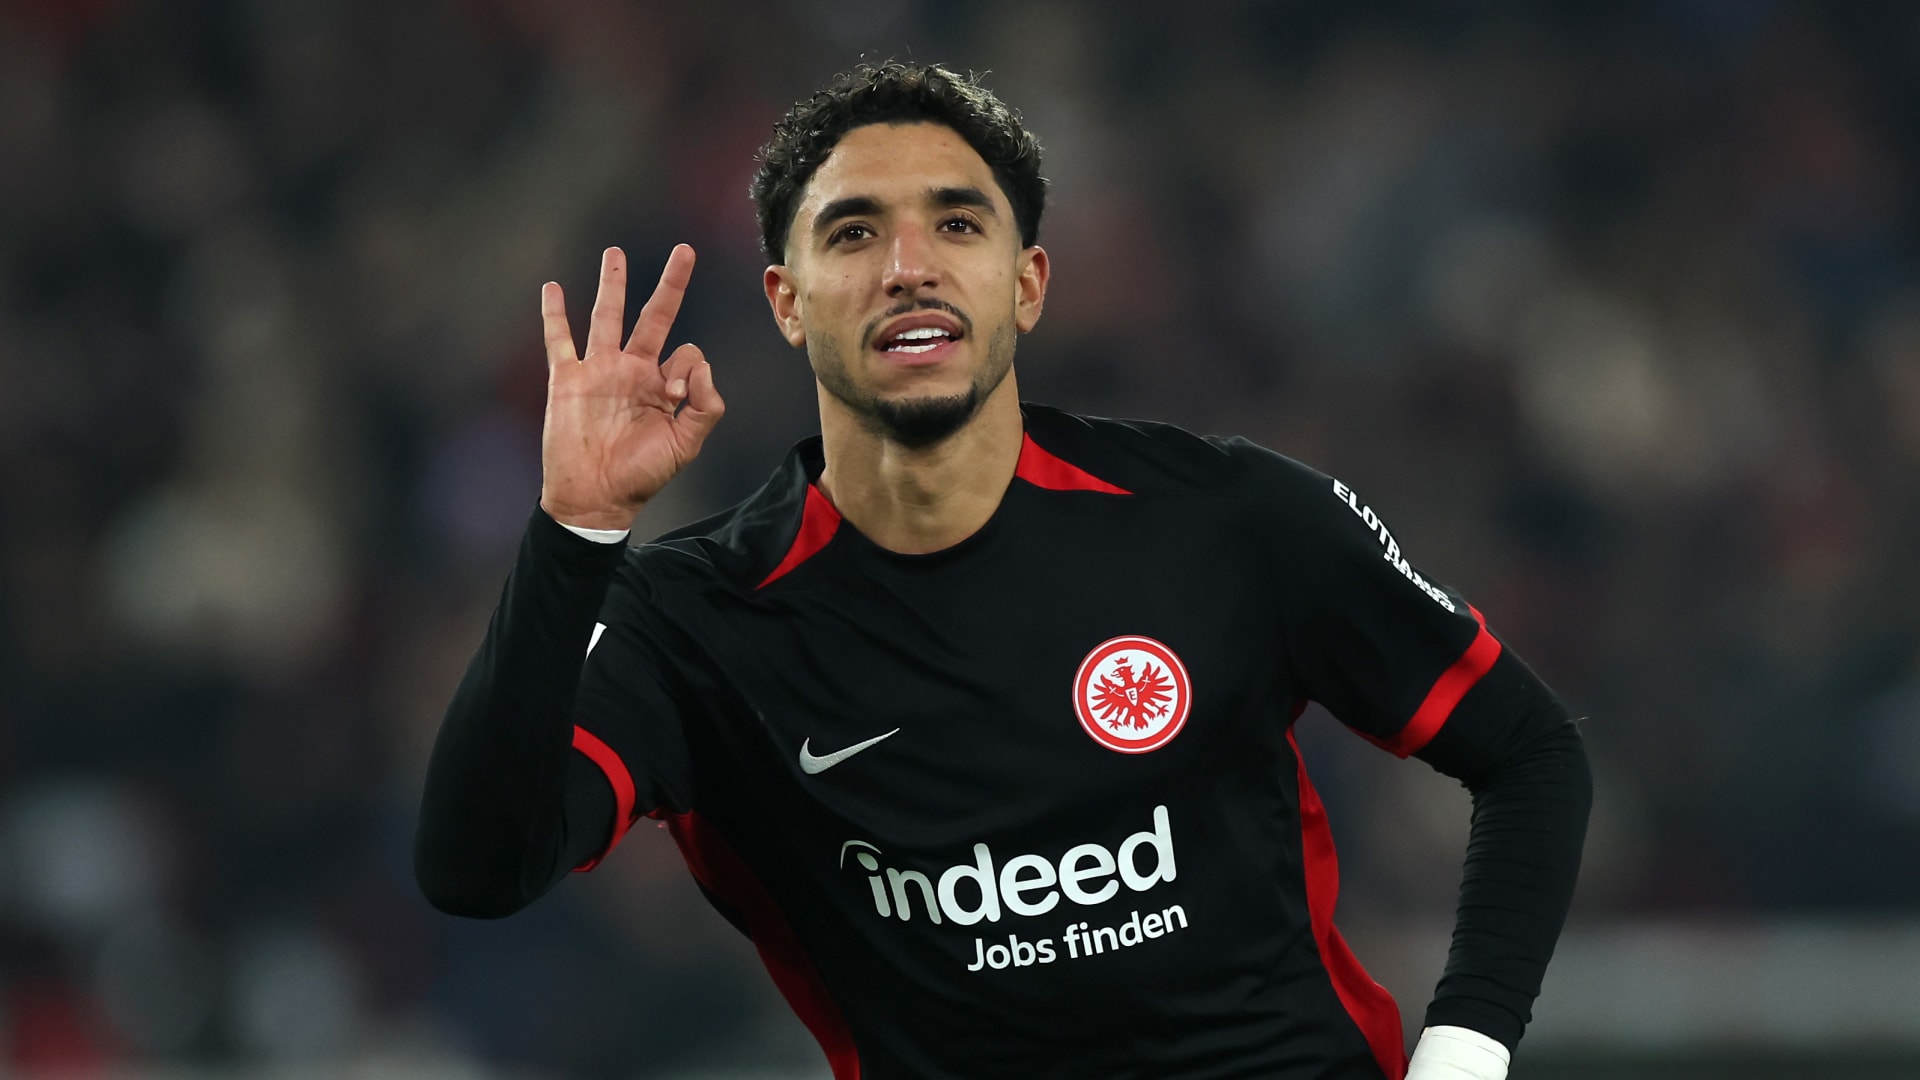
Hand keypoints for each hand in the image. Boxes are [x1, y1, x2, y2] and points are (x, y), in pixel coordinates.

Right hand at [538, 245, 724, 530]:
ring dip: (612, 284)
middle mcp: (632, 371)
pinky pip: (558, 340)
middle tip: (684, 250)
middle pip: (654, 316)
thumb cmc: (641, 476)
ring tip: (615, 253)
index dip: (689, 366)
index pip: (687, 352)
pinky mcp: (567, 379)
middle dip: (670, 283)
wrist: (595, 497)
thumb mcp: (686, 445)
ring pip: (607, 316)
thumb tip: (700, 367)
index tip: (676, 395)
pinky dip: (554, 314)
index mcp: (662, 385)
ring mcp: (598, 371)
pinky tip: (552, 288)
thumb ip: (706, 407)